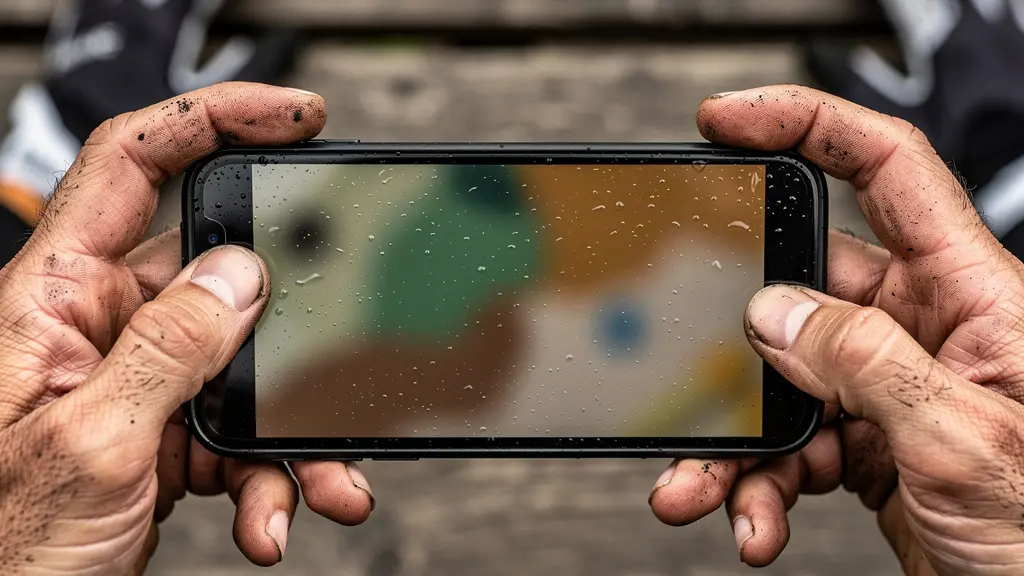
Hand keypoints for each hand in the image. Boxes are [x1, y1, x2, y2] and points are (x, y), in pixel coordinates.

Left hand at [0, 82, 372, 574]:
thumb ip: (168, 348)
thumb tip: (240, 275)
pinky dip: (270, 478)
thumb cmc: (0, 551)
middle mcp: (97, 329)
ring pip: (244, 371)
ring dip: (289, 434)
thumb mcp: (89, 443)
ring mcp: (135, 383)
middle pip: (218, 280)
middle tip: (333, 350)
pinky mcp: (161, 434)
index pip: (131, 164)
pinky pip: (238, 434)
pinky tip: (272, 517)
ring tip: (318, 485)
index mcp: (54, 300)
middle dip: (289, 327)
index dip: (213, 119)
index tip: (293, 117)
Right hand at [649, 85, 1023, 574]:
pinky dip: (760, 483)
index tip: (729, 122)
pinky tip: (756, 517)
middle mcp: (927, 333)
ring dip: (736, 441)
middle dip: (736, 339)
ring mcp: (894, 389)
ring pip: (783, 383)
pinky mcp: (871, 444)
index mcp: (973, 296)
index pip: (888, 170)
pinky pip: (791, 444)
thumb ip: (864, 362)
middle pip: (803, 291)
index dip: (806, 125)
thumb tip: (774, 311)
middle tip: (695, 367)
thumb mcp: (964, 439)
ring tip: (704, 487)